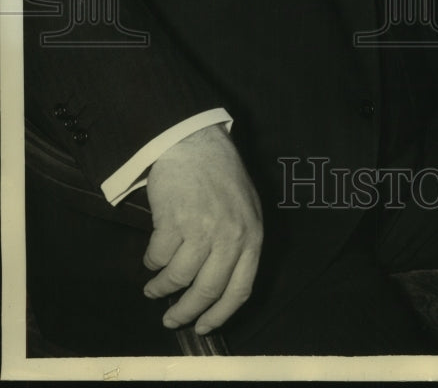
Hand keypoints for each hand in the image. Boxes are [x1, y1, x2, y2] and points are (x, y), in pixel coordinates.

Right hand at [143, 124, 262, 335]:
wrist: (194, 142)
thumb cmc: (219, 175)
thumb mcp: (245, 209)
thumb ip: (239, 244)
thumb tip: (219, 288)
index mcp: (252, 235)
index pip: (240, 290)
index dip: (220, 315)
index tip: (203, 327)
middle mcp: (230, 236)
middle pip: (207, 291)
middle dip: (185, 312)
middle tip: (171, 319)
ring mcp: (202, 229)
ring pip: (178, 278)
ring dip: (161, 288)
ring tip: (154, 289)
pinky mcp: (174, 221)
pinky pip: (157, 258)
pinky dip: (151, 263)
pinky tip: (151, 258)